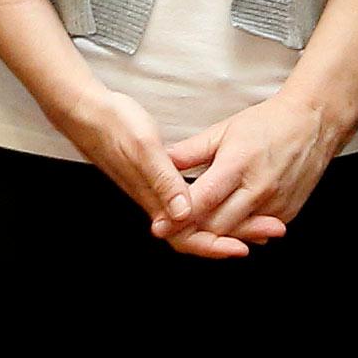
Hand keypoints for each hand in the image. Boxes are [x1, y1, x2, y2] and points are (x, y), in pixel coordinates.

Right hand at [55, 86, 253, 258]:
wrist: (87, 111)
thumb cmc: (114, 125)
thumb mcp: (143, 148)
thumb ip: (164, 181)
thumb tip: (185, 214)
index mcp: (154, 197)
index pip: (187, 236)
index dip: (216, 244)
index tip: (243, 246)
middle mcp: (157, 201)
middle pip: (198, 232)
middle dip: (235, 234)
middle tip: (271, 229)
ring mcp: (158, 191)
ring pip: (198, 220)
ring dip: (230, 222)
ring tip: (261, 220)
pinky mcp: (160, 179)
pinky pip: (193, 203)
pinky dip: (216, 206)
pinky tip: (234, 199)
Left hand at [162, 93, 339, 254]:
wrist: (313, 124)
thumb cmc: (267, 124)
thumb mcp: (224, 129)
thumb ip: (191, 150)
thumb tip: (160, 162)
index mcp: (238, 164)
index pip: (203, 200)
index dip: (178, 217)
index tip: (159, 226)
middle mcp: (258, 188)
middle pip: (216, 225)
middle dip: (191, 231)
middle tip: (171, 229)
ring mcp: (275, 204)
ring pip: (236, 234)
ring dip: (213, 235)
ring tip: (194, 229)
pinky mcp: (287, 213)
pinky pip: (256, 232)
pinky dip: (238, 231)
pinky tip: (225, 222)